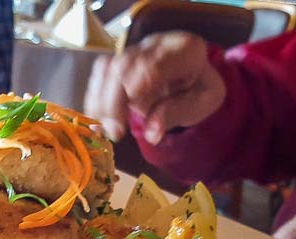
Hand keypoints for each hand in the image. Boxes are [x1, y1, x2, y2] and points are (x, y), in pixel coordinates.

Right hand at [84, 32, 224, 143]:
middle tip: (114, 133)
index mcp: (185, 51)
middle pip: (125, 64)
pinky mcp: (120, 60)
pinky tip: (97, 120)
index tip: (131, 103)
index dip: (140, 80)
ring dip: (100, 101)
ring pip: (108, 67)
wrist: (193, 76)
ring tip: (102, 130)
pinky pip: (100, 74)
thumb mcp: (200, 104)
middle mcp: (156, 46)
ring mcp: (136, 51)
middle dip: (114, 100)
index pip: (157, 62)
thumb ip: (176, 113)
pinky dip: (95, 98)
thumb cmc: (198, 90)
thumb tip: (152, 134)